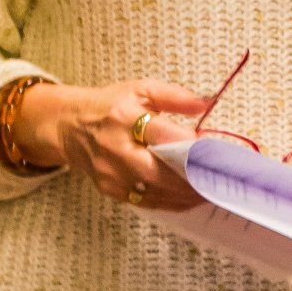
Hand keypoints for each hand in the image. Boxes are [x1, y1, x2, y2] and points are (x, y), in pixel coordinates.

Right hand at [14, 79, 210, 209]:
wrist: (69, 127)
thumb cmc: (109, 106)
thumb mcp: (140, 89)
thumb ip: (175, 96)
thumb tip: (206, 103)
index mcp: (124, 117)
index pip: (164, 135)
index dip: (194, 146)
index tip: (220, 152)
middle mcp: (116, 148)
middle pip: (162, 171)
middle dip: (195, 178)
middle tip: (222, 180)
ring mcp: (112, 173)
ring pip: (157, 192)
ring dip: (188, 194)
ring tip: (214, 190)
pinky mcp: (111, 190)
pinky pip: (147, 202)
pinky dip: (173, 202)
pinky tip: (191, 197)